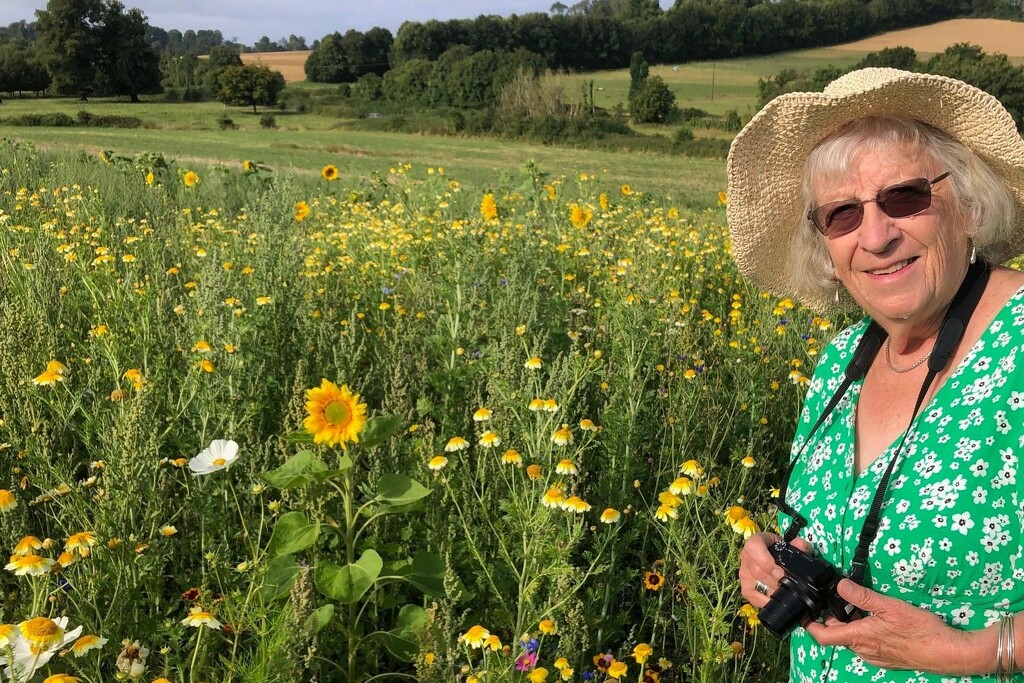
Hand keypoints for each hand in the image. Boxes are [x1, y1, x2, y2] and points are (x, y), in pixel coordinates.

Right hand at [738, 532, 812, 606]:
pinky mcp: (745, 589)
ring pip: (755, 586)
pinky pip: (754, 598)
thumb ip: (798, 545)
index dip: (766, 561)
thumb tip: (801, 545)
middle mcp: (745, 557)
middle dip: (775, 581)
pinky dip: (767, 601)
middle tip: (787, 584)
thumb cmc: (780, 551)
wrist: (772, 559)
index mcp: (755, 542)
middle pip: (756, 571)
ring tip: (784, 591)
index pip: (753, 548)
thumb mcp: (789, 545)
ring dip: (772, 591)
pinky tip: (777, 598)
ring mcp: (744, 574)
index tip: (781, 572)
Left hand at [804, 579, 977, 674]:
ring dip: (851, 623)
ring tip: (859, 604)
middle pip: (837, 634)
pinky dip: (864, 630)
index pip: (823, 636)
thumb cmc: (920, 630)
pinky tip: (877, 618)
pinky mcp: (886, 658)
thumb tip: (840, 586)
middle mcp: (863, 651)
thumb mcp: (889, 606)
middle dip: (834, 617)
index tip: (806, 612)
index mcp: (859, 638)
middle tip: (837, 598)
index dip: (810, 625)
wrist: (948, 652)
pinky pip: (867, 644)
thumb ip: (862, 596)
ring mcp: (875, 657)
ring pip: (853, 638)